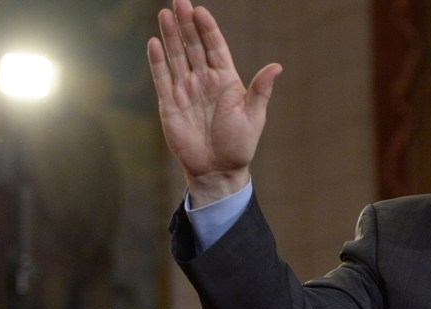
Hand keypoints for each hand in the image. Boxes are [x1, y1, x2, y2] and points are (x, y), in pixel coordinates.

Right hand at [147, 0, 281, 202]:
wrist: (217, 170)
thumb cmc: (239, 145)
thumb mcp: (254, 116)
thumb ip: (260, 90)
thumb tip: (277, 66)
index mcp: (226, 80)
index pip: (215, 47)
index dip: (207, 29)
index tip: (200, 11)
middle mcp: (204, 80)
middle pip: (193, 46)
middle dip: (186, 23)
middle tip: (178, 1)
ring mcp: (186, 90)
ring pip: (176, 57)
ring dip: (171, 35)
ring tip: (164, 13)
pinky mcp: (170, 104)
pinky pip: (162, 78)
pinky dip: (157, 61)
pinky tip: (154, 43)